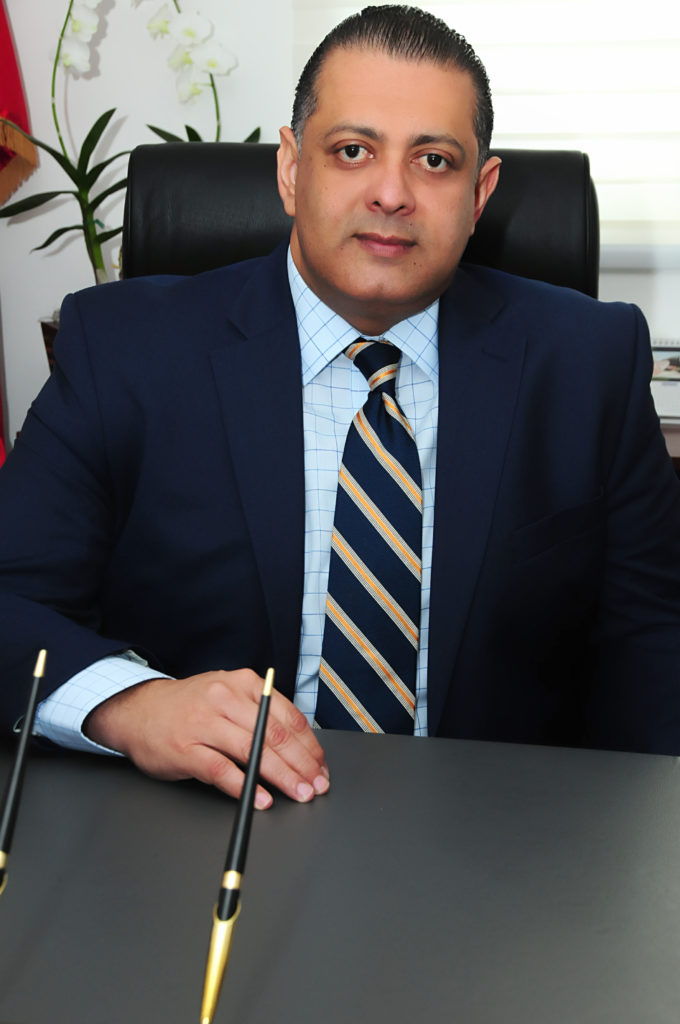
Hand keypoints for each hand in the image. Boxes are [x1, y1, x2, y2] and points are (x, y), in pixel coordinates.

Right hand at [83, 669, 328, 808]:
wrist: (138, 710)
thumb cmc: (190, 706)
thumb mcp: (229, 695)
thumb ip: (260, 712)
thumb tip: (298, 745)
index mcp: (243, 683)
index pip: (287, 716)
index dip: (309, 745)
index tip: (320, 765)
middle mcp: (225, 699)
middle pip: (275, 734)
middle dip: (302, 764)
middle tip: (316, 785)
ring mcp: (205, 723)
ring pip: (253, 751)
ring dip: (282, 777)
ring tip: (298, 793)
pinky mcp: (186, 749)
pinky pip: (222, 770)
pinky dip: (245, 787)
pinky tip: (261, 799)